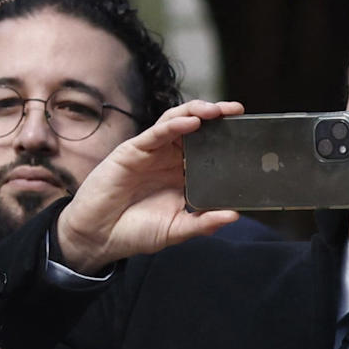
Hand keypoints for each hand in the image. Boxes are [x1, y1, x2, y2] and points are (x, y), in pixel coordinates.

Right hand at [43, 98, 250, 275]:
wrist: (99, 237)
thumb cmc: (135, 232)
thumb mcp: (176, 230)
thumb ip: (203, 223)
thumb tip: (234, 215)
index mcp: (182, 175)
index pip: (209, 149)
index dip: (227, 138)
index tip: (249, 135)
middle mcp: (168, 159)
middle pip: (196, 129)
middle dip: (217, 116)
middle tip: (237, 112)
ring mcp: (151, 153)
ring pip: (176, 122)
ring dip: (196, 112)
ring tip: (216, 111)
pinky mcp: (131, 151)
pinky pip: (155, 134)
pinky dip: (174, 125)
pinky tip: (190, 122)